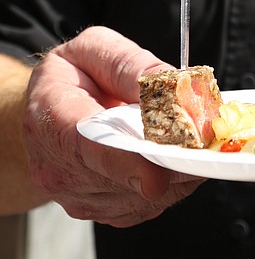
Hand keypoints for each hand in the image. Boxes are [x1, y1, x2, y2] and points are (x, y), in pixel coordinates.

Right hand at [22, 26, 203, 227]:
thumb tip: (172, 84)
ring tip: (193, 146)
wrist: (46, 110)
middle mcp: (57, 166)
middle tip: (205, 146)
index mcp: (52, 116)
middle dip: (169, 165)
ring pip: (140, 199)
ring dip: (174, 177)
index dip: (126, 165)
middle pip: (122, 180)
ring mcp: (75, 194)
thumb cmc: (74, 74)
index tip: (158, 177)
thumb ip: (129, 64)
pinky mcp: (96, 210)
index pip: (88, 148)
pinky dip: (169, 187)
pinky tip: (175, 160)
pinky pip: (143, 208)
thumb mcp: (94, 49)